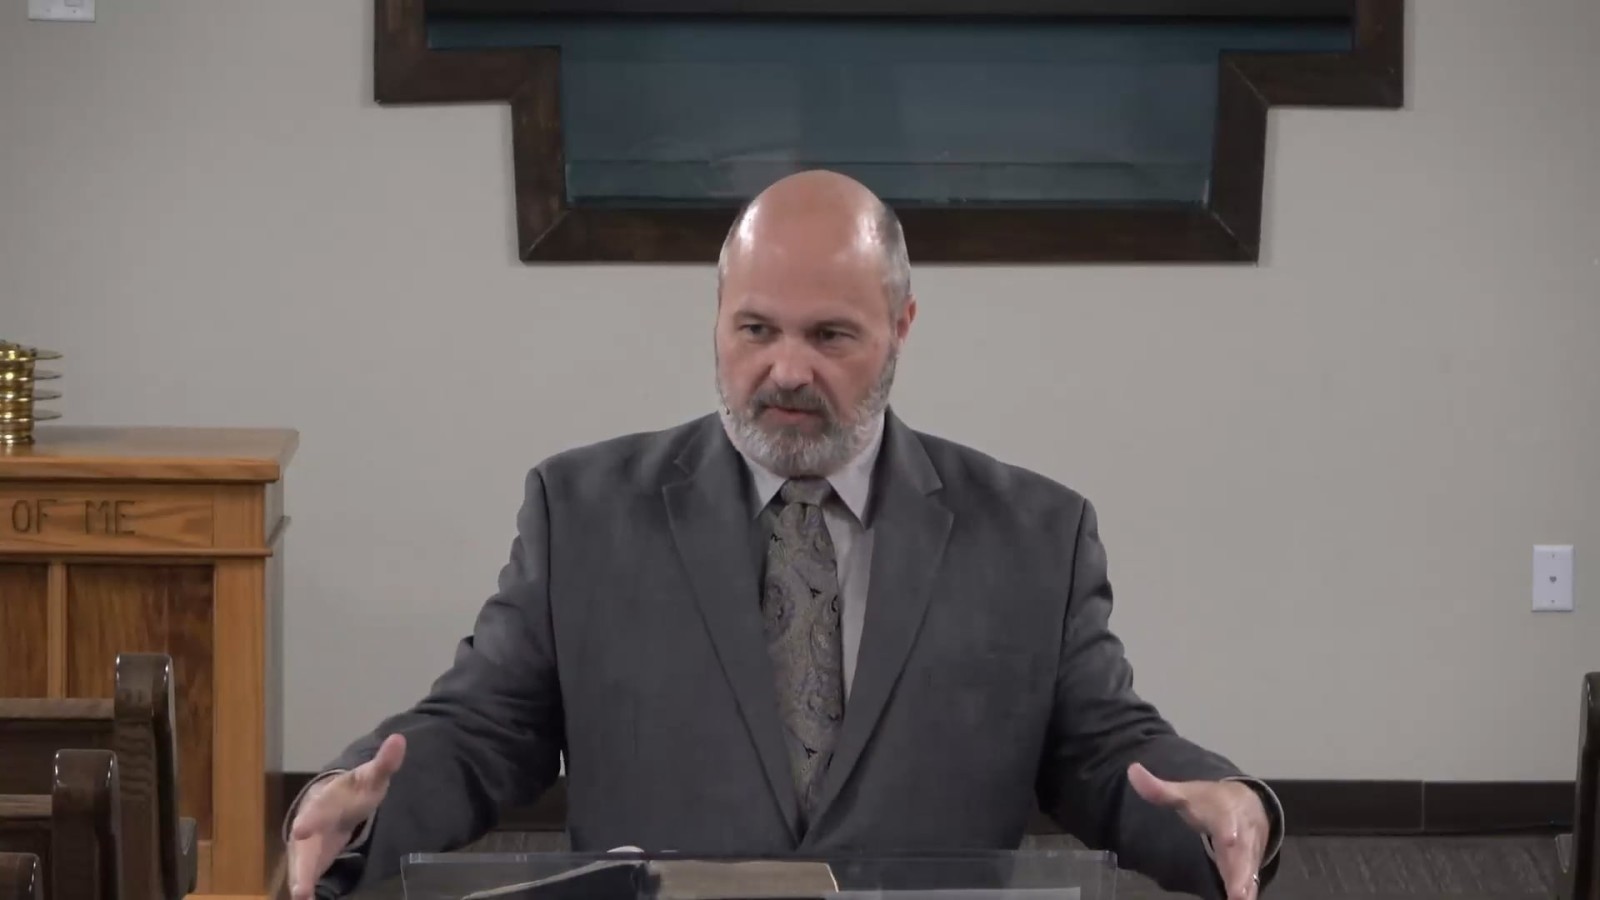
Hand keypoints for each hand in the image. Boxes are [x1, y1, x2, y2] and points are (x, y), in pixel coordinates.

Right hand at [287, 734, 406, 899]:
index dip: (311, 819)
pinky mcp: (309, 864)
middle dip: (301, 861)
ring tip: (301, 896)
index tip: (301, 829)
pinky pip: (306, 878)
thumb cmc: (350, 792)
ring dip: (301, 881)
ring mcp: (306, 847)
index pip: (318, 809)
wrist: (328, 804)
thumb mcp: (371, 777)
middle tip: (298, 882)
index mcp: (326, 802)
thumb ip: (385, 763)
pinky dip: (306, 889)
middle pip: (304, 845)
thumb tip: (400, 739)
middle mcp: (310, 826)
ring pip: (302, 865)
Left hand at [1127, 762, 1267, 899]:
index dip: (1228, 830)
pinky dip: (1248, 892)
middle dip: (1240, 872)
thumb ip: (1160, 790)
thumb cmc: (1211, 802)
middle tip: (1238, 893)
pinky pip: (1251, 882)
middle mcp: (1242, 835)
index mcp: (1225, 813)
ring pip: (1249, 871)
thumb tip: (1131, 770)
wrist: (1248, 804)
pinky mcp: (1251, 867)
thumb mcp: (1186, 794)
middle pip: (1242, 853)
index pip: (1225, 821)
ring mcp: (1249, 853)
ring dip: (1246, 887)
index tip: (1230, 839)